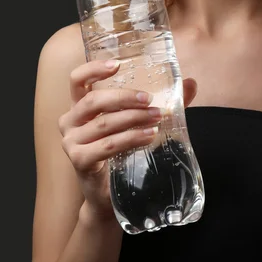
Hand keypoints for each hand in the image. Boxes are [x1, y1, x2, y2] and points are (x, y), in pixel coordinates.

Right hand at [59, 59, 197, 217]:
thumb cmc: (121, 154)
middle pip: (93, 100)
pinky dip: (130, 138)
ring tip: (157, 117)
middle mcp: (70, 121)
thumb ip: (158, 103)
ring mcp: (71, 142)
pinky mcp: (79, 161)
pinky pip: (107, 145)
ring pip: (104, 123)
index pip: (77, 80)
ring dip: (134, 118)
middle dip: (125, 97)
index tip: (117, 65)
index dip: (93, 69)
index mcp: (79, 107)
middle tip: (149, 99)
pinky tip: (149, 136)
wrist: (109, 196)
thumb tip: (191, 83)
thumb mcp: (136, 125)